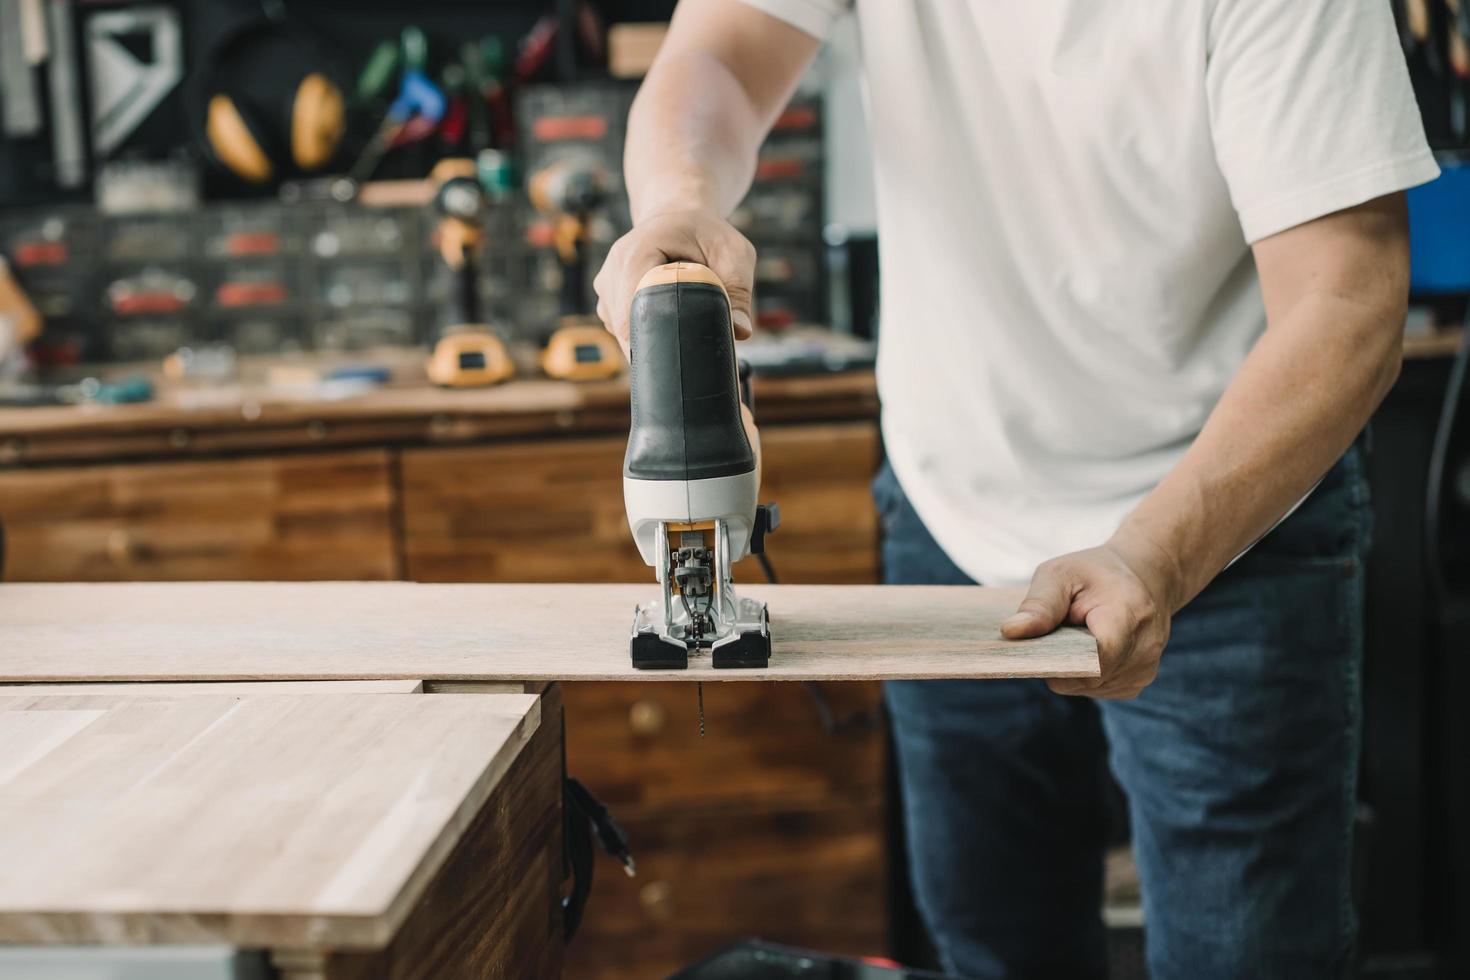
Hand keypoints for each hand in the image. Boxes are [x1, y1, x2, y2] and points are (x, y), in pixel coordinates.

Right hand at [593, 207, 755, 352]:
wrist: (678, 217)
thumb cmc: (707, 234)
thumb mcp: (734, 253)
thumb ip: (739, 291)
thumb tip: (740, 331)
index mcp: (638, 251)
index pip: (636, 304)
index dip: (655, 333)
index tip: (680, 353)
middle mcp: (614, 269)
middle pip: (626, 326)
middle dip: (657, 342)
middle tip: (691, 354)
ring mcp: (607, 287)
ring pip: (623, 333)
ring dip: (651, 339)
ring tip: (680, 327)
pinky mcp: (609, 302)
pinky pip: (623, 331)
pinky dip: (646, 335)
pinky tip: (667, 323)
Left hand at [1000, 532, 1182, 699]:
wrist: (1144, 576)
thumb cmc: (1095, 573)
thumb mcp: (1060, 574)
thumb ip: (1038, 604)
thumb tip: (1010, 632)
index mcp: (1129, 615)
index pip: (1094, 659)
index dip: (1060, 659)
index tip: (1039, 645)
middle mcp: (1144, 648)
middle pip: (1087, 677)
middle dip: (1061, 661)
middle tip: (1054, 633)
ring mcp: (1143, 670)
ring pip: (1087, 687)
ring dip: (1072, 668)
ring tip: (1075, 636)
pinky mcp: (1136, 683)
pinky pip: (1096, 689)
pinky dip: (1083, 674)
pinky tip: (1086, 649)